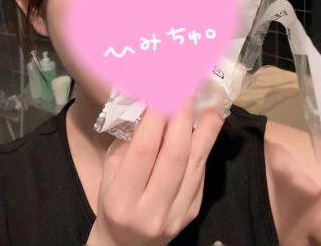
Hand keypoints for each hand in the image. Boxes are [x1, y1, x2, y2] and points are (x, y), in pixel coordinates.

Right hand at [86, 102, 223, 245]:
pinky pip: (200, 173)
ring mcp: (176, 214)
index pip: (144, 150)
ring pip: (195, 164)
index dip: (157, 117)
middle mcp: (151, 210)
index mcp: (122, 199)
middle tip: (187, 90)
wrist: (127, 244)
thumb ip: (128, 142)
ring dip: (205, 129)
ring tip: (210, 102)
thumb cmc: (113, 201)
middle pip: (175, 155)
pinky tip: (209, 125)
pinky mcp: (193, 212)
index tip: (163, 89)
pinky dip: (205, 146)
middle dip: (183, 117)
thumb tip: (150, 103)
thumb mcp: (110, 172)